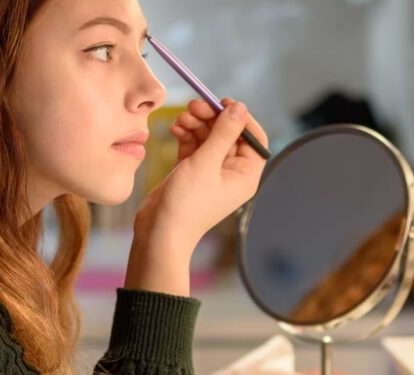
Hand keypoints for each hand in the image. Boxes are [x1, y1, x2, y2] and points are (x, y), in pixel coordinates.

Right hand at [125, 99, 267, 295]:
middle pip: (228, 134)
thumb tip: (239, 108)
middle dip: (212, 117)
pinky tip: (174, 129)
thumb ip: (223, 133)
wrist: (159, 232)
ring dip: (196, 123)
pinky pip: (194, 145)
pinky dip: (186, 135)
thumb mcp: (207, 163)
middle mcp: (231, 173)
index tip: (225, 103)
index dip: (242, 118)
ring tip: (181, 118)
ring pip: (208, 137)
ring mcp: (210, 172)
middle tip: (194, 105)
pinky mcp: (192, 171)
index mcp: (244, 175)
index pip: (254, 139)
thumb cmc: (187, 204)